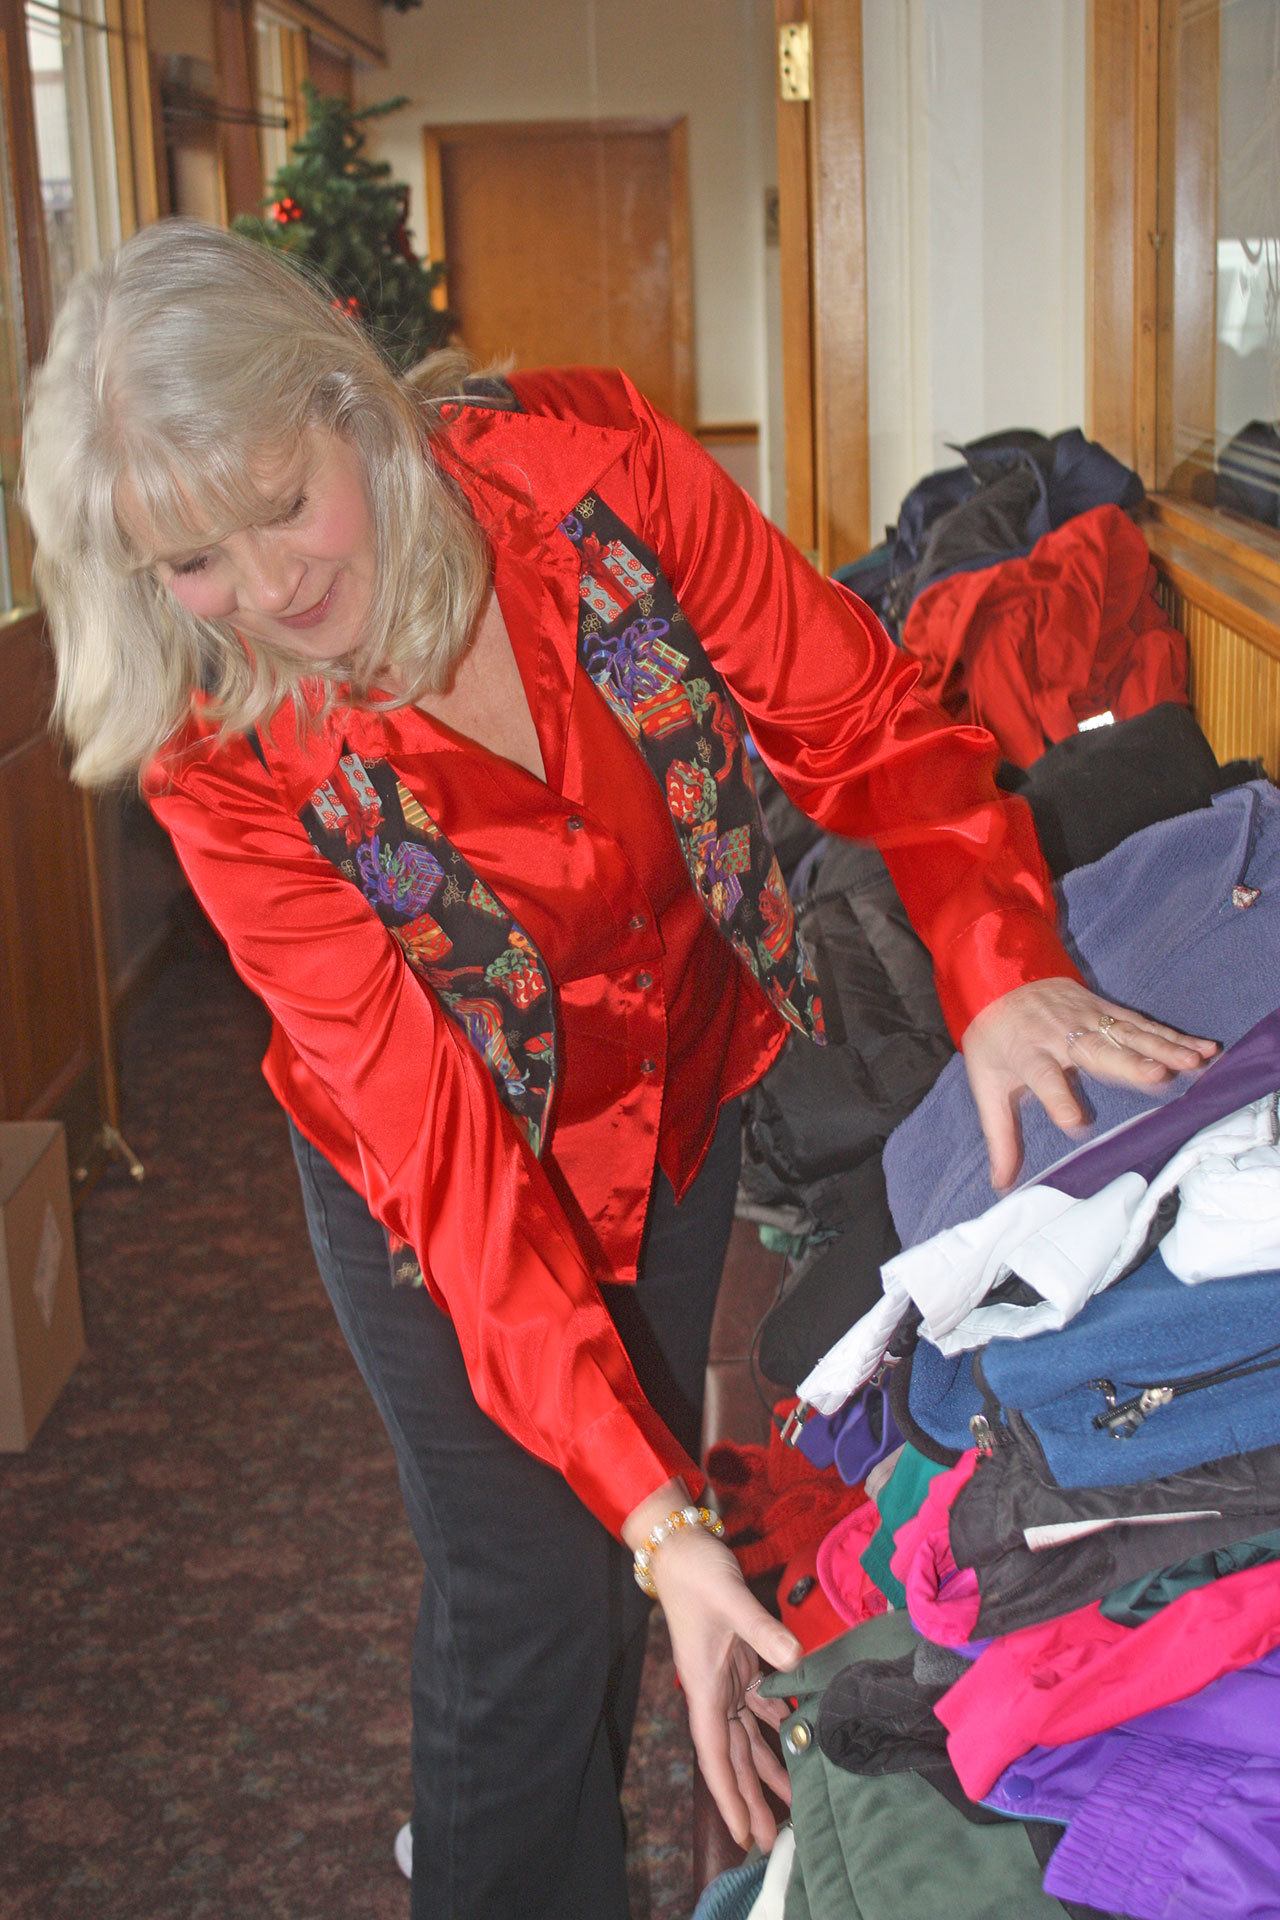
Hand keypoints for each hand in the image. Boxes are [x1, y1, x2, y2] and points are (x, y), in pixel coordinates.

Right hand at [623, 1483, 801, 1851]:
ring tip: (789, 1807)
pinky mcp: (740, 1662)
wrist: (682, 1548)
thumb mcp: (731, 1599)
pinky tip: (798, 1741)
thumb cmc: (698, 1574)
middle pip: (734, 1756)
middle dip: (750, 1798)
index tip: (742, 1832)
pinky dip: (777, 1726)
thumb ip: (762, 1630)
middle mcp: (715, 1691)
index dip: (729, 1794)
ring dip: (767, 1770)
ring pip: (748, 1737)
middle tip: (771, 1842)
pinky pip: (761, 1705)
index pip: (717, 1752)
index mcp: (705, 1685)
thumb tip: (796, 1658)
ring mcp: (727, 1678)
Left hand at [961, 977, 1217, 1189]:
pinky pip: (1143, 1025)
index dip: (1057, 1098)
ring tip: (1194, 1064)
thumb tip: (1002, 1184)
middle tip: (1156, 1077)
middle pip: (1097, 1051)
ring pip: (1129, 1036)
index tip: (1074, 1122)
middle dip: (1127, 1064)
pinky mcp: (1106, 1010)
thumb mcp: (986, 1083)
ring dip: (1164, 1049)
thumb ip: (1000, 1135)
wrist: (999, 976)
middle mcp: (1061, 1035)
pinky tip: (1203, 1049)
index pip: (1044, 1078)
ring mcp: (1087, 1019)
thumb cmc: (994, 1038)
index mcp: (1029, 1054)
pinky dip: (1174, 1037)